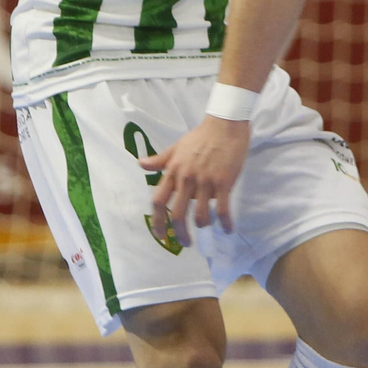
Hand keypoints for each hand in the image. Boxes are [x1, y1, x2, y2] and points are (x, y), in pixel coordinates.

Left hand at [139, 115, 249, 247]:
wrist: (225, 125)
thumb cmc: (200, 136)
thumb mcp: (176, 147)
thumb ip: (160, 160)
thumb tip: (140, 164)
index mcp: (174, 171)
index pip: (159, 201)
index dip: (157, 221)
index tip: (160, 235)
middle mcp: (187, 178)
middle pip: (178, 214)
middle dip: (180, 233)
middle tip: (185, 243)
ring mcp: (206, 181)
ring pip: (201, 215)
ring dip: (203, 225)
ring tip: (206, 226)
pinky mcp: (224, 182)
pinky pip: (223, 209)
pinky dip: (225, 222)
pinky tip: (227, 228)